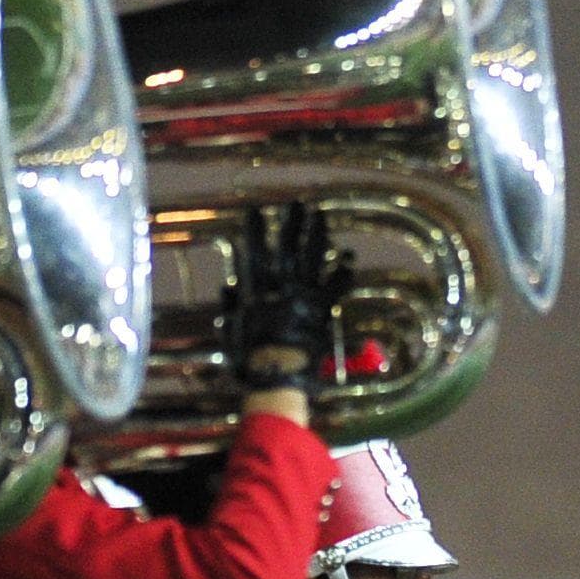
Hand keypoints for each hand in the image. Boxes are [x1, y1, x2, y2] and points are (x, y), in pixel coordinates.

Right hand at [222, 205, 348, 392]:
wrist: (278, 374)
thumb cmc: (250, 358)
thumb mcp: (231, 330)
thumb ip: (231, 305)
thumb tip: (230, 287)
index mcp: (257, 290)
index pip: (255, 252)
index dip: (256, 231)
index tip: (256, 210)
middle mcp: (282, 287)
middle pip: (289, 248)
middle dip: (292, 224)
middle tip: (297, 203)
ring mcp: (305, 296)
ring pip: (314, 258)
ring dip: (318, 235)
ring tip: (321, 216)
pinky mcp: (324, 310)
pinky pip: (336, 286)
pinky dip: (343, 273)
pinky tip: (349, 257)